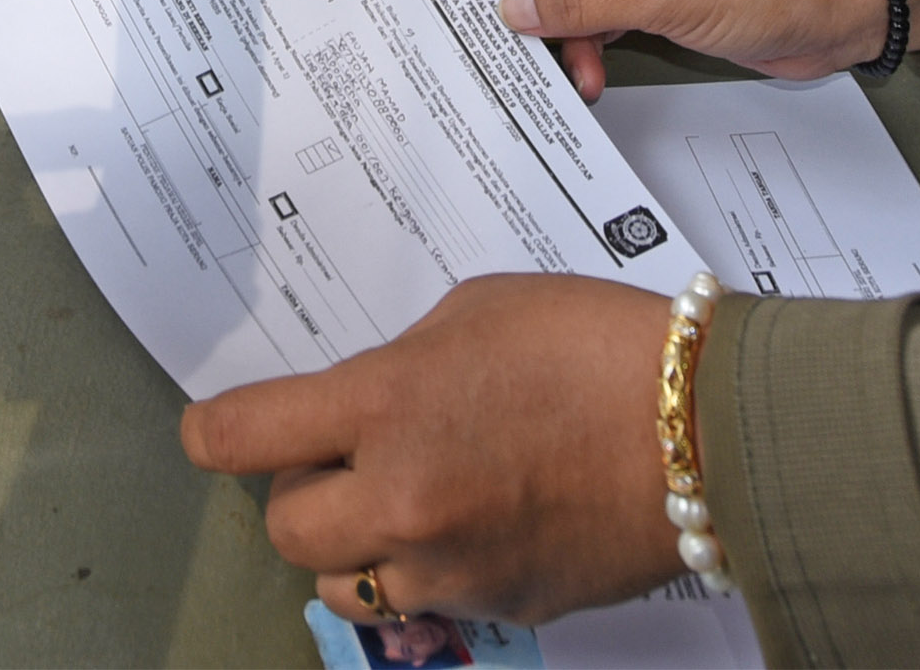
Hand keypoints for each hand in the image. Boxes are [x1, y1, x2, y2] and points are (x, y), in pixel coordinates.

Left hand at [181, 275, 679, 627]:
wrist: (707, 430)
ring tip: (404, 498)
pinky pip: (426, 602)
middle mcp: (402, 498)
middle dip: (301, 489)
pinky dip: (430, 569)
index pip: (242, 436)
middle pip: (286, 527)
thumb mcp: (476, 311)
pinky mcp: (499, 608)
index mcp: (386, 404)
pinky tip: (476, 520)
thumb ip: (401, 362)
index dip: (212, 433)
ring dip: (355, 543)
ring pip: (344, 583)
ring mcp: (450, 567)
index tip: (212, 430)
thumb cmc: (599, 348)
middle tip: (340, 455)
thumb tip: (364, 403)